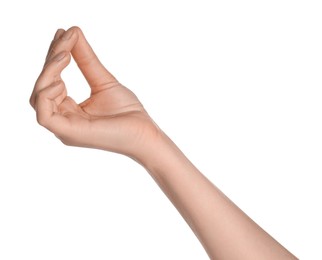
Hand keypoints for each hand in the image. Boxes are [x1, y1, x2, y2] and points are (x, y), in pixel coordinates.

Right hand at [30, 27, 159, 158]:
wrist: (144, 132)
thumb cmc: (127, 112)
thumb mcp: (102, 80)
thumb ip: (85, 59)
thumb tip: (72, 32)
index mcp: (70, 111)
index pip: (51, 82)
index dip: (54, 58)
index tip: (64, 33)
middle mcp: (63, 120)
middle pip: (41, 88)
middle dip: (51, 61)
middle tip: (65, 39)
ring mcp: (65, 128)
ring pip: (39, 98)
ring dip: (48, 73)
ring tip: (65, 55)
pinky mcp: (69, 133)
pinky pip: (44, 116)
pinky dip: (46, 95)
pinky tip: (61, 81)